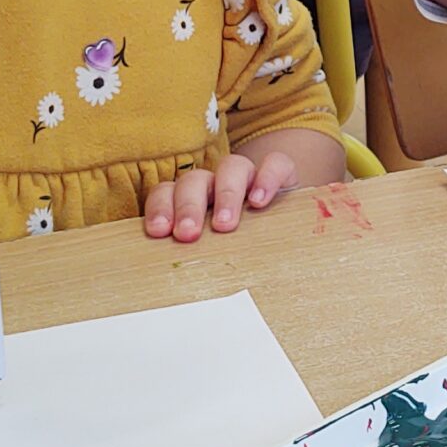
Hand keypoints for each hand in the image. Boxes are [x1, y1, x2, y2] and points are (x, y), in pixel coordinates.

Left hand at [145, 147, 300, 243]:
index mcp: (192, 200)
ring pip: (231, 166)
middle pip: (195, 180)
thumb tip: (171, 283)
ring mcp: (248, 177)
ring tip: (225, 225)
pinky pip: (275, 163)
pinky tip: (260, 201)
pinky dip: (267, 177)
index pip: (167, 191)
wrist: (286, 239)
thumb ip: (194, 257)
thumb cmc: (242, 252)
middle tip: (188, 234)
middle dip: (188, 206)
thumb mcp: (214, 255)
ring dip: (226, 195)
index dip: (160, 207)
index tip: (159, 232)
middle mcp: (216, 185)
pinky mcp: (281, 174)